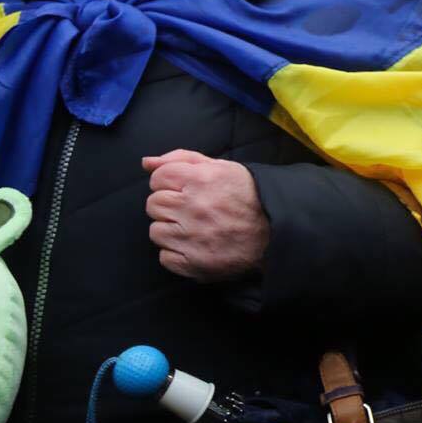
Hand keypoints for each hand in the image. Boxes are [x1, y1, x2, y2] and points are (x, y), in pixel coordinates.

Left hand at [142, 150, 269, 280]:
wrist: (275, 234)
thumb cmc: (248, 197)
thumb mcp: (221, 168)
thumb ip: (182, 159)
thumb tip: (146, 162)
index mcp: (200, 180)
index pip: (158, 177)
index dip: (169, 182)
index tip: (185, 189)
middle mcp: (193, 208)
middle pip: (153, 204)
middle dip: (169, 205)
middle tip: (191, 209)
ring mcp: (191, 238)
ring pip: (156, 231)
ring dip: (171, 230)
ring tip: (195, 228)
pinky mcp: (192, 263)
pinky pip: (164, 257)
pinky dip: (177, 253)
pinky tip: (196, 246)